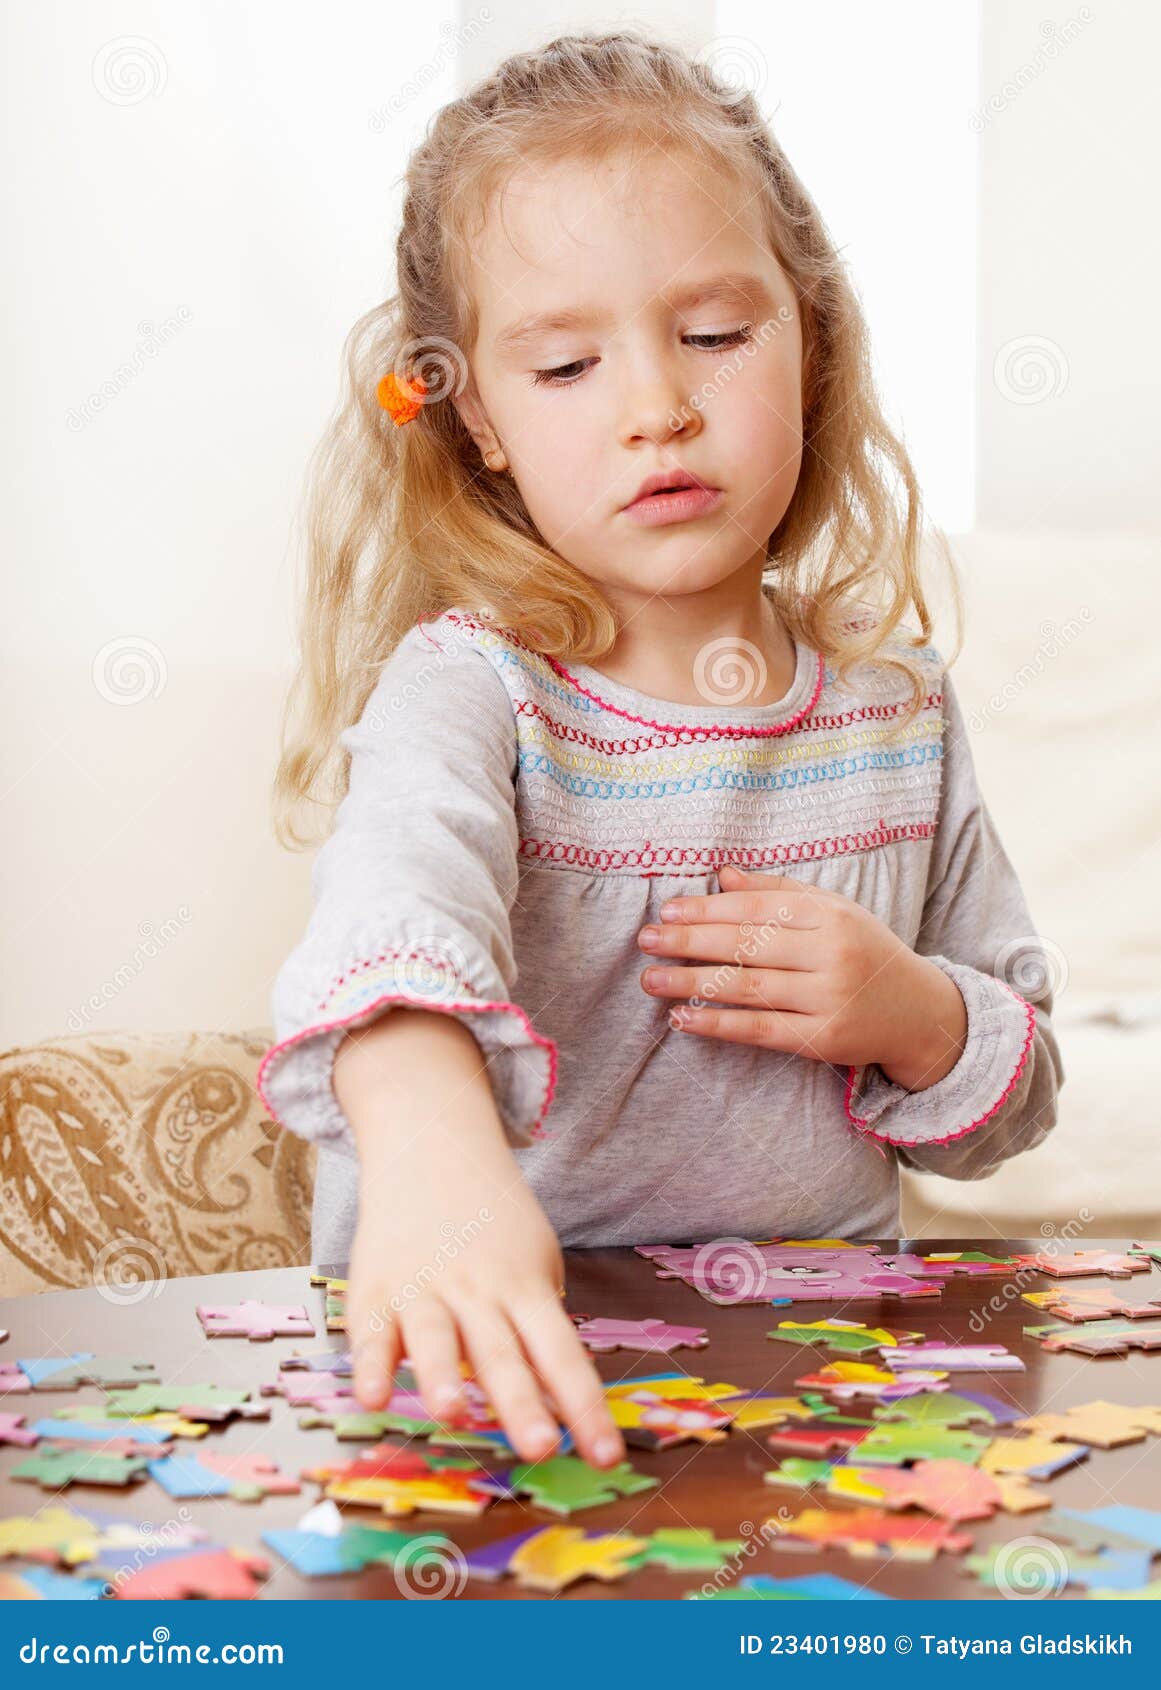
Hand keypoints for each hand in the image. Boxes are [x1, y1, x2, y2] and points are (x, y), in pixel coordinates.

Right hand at [344, 1130, 626, 1469]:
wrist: (432, 1143)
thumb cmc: (492, 1220)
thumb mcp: (537, 1258)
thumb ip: (542, 1323)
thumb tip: (562, 1396)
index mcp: (526, 1287)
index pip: (562, 1354)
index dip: (584, 1407)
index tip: (606, 1457)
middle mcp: (478, 1292)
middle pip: (503, 1353)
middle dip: (521, 1403)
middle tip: (539, 1448)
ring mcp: (424, 1290)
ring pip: (436, 1338)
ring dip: (442, 1376)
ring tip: (452, 1414)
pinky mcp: (375, 1290)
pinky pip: (371, 1332)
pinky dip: (371, 1364)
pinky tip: (373, 1396)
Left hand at [637, 863, 966, 1089]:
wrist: (920, 1012)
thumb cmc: (867, 953)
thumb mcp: (835, 912)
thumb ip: (779, 891)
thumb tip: (724, 875)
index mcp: (832, 915)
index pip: (759, 908)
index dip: (710, 909)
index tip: (668, 910)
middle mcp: (831, 954)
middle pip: (748, 945)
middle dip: (691, 941)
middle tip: (646, 940)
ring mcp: (828, 999)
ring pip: (749, 987)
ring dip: (693, 983)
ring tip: (651, 980)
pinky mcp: (824, 1039)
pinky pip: (760, 1030)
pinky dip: (718, 1024)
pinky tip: (682, 1018)